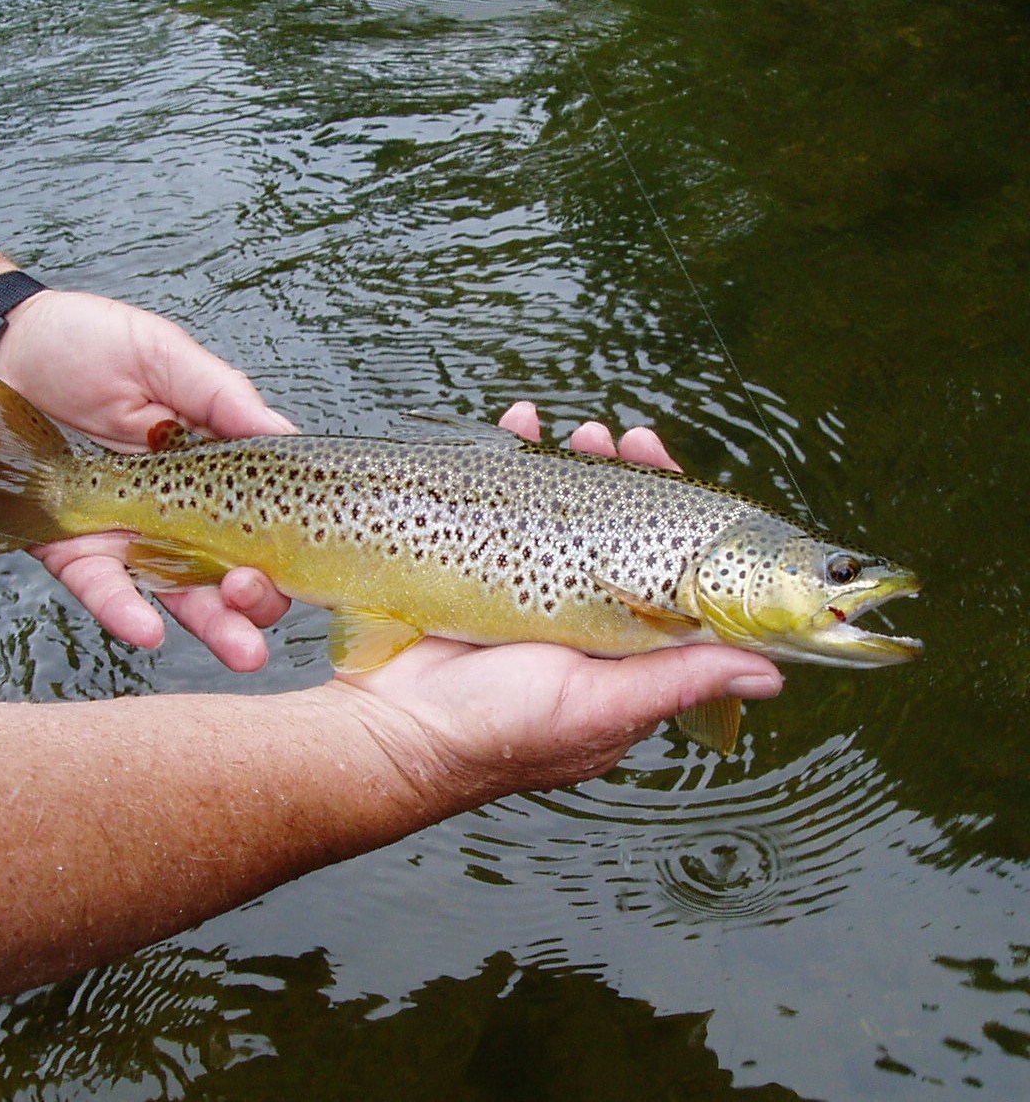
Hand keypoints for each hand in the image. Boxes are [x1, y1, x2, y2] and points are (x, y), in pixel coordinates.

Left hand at [0, 289, 295, 669]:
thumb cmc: (77, 341)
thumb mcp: (163, 355)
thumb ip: (222, 397)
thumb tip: (288, 435)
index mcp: (203, 467)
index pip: (257, 518)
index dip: (285, 546)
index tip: (307, 559)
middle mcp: (170, 511)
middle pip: (225, 570)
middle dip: (255, 599)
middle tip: (260, 598)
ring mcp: (122, 534)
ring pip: (174, 595)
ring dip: (210, 624)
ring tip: (242, 649)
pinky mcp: (68, 546)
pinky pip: (100, 588)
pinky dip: (124, 611)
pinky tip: (151, 630)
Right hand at [329, 402, 781, 802]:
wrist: (393, 729)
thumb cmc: (499, 732)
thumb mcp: (599, 708)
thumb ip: (677, 681)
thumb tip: (769, 672)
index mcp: (624, 656)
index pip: (672, 578)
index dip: (681, 524)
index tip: (673, 474)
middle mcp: (582, 620)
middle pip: (619, 534)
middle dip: (623, 480)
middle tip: (614, 437)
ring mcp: (528, 591)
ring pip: (562, 513)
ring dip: (569, 466)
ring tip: (568, 430)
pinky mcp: (480, 571)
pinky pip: (502, 507)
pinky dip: (507, 464)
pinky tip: (513, 429)